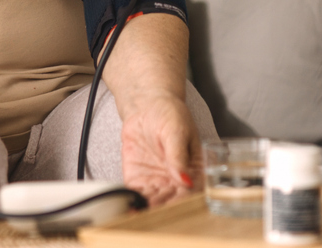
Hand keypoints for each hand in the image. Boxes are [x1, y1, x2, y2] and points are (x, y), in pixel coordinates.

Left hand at [119, 93, 200, 207]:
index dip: (182, 203)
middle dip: (162, 211)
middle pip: (171, 202)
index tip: (173, 208)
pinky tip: (128, 210)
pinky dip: (132, 203)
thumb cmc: (169, 114)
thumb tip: (185, 179)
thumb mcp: (177, 130)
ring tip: (138, 216)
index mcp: (193, 171)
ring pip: (153, 203)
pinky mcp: (138, 179)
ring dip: (146, 211)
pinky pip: (136, 195)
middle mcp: (176, 181)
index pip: (190, 192)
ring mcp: (157, 182)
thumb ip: (178, 154)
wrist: (146, 106)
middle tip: (152, 215)